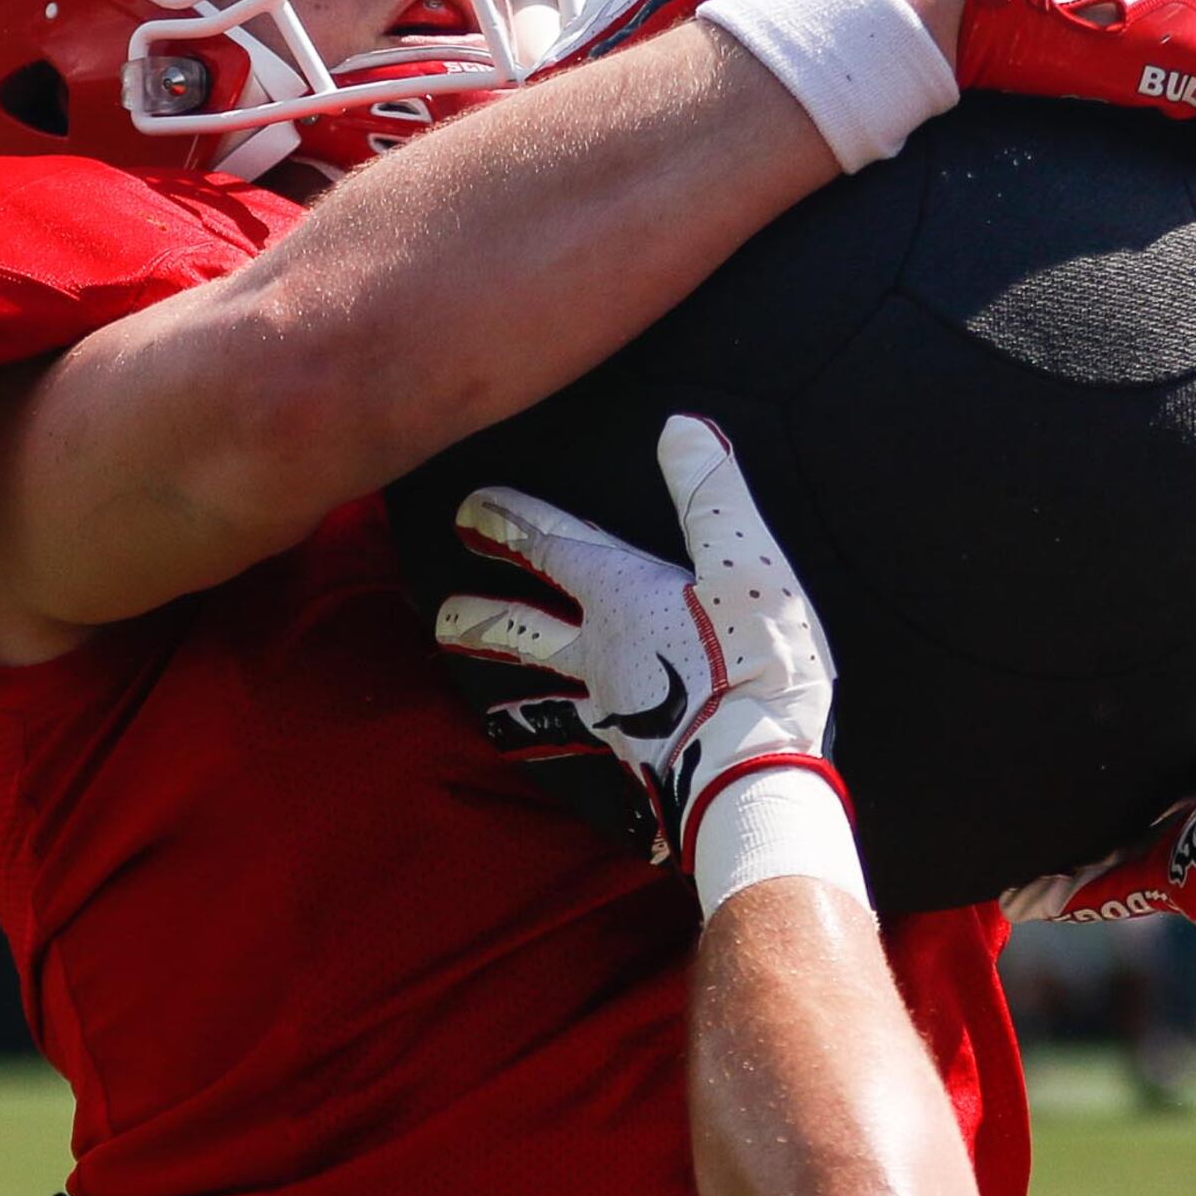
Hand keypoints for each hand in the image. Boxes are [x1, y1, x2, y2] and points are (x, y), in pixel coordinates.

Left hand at [433, 416, 844, 869]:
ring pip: (543, 692)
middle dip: (482, 614)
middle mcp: (601, 649)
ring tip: (478, 707)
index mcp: (621, 594)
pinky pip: (581, 746)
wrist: (753, 769)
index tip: (467, 510)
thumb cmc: (754, 662)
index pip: (550, 548)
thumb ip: (710, 497)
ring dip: (508, 696)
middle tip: (441, 611)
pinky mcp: (631, 753)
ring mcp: (610, 706)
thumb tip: (680, 426)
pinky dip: (559, 750)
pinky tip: (545, 761)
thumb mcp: (745, 564)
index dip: (509, 524)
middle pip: (525, 628)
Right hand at [1008, 503, 1195, 961]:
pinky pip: (1108, 883)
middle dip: (1125, 739)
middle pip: (1166, 751)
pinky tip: (1018, 887)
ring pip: (1127, 818)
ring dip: (1081, 815)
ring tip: (1024, 791)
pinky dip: (1064, 888)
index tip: (1141, 631)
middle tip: (1065, 702)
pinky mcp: (1175, 875)